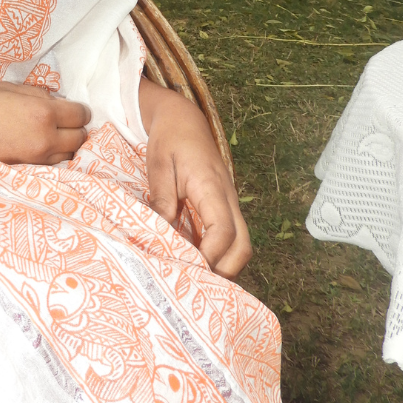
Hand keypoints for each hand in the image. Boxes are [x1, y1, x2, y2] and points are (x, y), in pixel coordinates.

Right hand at [0, 82, 88, 169]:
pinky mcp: (25, 175)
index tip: (67, 107)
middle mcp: (45, 140)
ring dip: (64, 146)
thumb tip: (56, 101)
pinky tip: (35, 149)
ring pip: (69, 157)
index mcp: (42, 113)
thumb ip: (37, 95)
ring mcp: (36, 162)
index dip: (76, 109)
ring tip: (47, 136)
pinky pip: (51, 167)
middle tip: (59, 121)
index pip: (81, 114)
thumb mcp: (7, 89)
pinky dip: (50, 159)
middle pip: (80, 138)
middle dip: (74, 128)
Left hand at [138, 77, 251, 278]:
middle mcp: (228, 199)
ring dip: (222, 264)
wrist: (183, 118)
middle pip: (242, 246)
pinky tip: (193, 260)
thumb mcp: (159, 167)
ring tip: (193, 276)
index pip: (223, 231)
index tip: (187, 270)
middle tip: (193, 285)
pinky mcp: (223, 206)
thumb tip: (162, 237)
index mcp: (212, 188)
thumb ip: (163, 201)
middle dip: (224, 271)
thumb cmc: (170, 140)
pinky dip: (217, 253)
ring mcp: (229, 203)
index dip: (209, 256)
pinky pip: (229, 236)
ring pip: (240, 244)